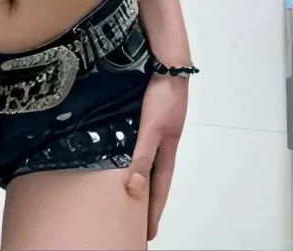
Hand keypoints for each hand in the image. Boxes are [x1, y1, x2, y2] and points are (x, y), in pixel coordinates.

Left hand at [125, 72, 188, 241]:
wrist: (168, 62)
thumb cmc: (163, 96)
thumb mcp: (152, 129)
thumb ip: (143, 155)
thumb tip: (133, 188)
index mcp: (168, 147)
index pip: (160, 185)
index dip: (154, 207)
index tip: (149, 230)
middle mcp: (164, 138)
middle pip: (156, 173)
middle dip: (149, 194)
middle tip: (140, 216)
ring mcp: (159, 123)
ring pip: (149, 155)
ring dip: (142, 171)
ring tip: (131, 186)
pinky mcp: (150, 109)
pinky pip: (141, 138)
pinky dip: (136, 149)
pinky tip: (124, 147)